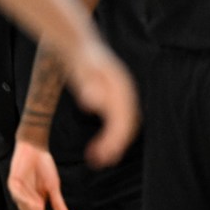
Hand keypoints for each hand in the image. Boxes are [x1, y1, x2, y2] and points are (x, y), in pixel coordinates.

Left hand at [7, 140, 70, 209]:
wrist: (36, 148)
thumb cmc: (44, 167)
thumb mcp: (54, 187)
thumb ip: (58, 202)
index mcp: (35, 202)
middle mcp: (25, 200)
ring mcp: (18, 192)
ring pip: (24, 208)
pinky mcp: (12, 183)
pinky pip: (18, 195)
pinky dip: (27, 201)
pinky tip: (37, 205)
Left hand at [66, 40, 138, 167]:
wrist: (82, 47)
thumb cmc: (83, 59)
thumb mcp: (84, 70)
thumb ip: (89, 84)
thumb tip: (92, 103)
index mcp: (123, 90)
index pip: (125, 119)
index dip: (117, 138)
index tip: (105, 153)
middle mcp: (127, 96)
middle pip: (128, 125)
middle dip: (117, 145)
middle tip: (101, 161)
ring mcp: (121, 99)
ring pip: (123, 127)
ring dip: (113, 145)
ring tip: (98, 160)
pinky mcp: (113, 102)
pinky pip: (115, 124)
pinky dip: (108, 138)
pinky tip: (96, 148)